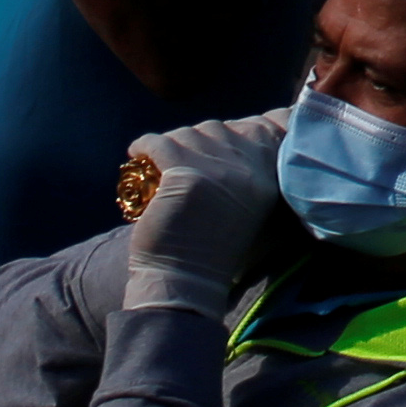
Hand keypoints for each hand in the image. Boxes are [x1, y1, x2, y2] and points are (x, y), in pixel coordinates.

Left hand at [119, 109, 284, 306]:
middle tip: (182, 161)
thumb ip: (247, 171)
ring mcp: (217, 169)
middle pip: (217, 128)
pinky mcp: (184, 173)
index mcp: (268, 178)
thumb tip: (232, 130)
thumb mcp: (247, 206)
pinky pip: (158, 143)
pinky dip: (144, 146)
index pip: (261, 127)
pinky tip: (137, 153)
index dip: (237, 127)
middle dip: (196, 140)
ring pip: (186, 133)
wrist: (186, 279)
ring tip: (160, 165)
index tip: (215, 139)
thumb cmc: (212, 247)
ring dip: (170, 145)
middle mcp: (248, 168)